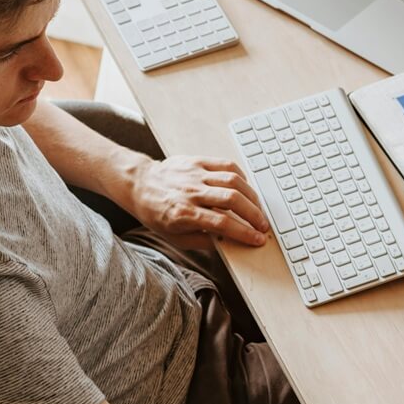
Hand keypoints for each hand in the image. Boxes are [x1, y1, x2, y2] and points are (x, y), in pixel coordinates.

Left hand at [127, 155, 269, 247]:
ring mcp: (195, 175)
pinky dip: (241, 177)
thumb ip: (203, 241)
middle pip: (232, 200)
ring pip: (233, 181)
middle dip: (254, 214)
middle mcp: (191, 192)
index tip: (258, 239)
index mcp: (183, 214)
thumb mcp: (175, 237)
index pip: (222, 223)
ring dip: (251, 196)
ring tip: (258, 209)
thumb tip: (230, 242)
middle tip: (263, 225)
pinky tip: (246, 189)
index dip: (244, 233)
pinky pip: (226, 166)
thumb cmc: (156, 213)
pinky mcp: (198, 161)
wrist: (139, 184)